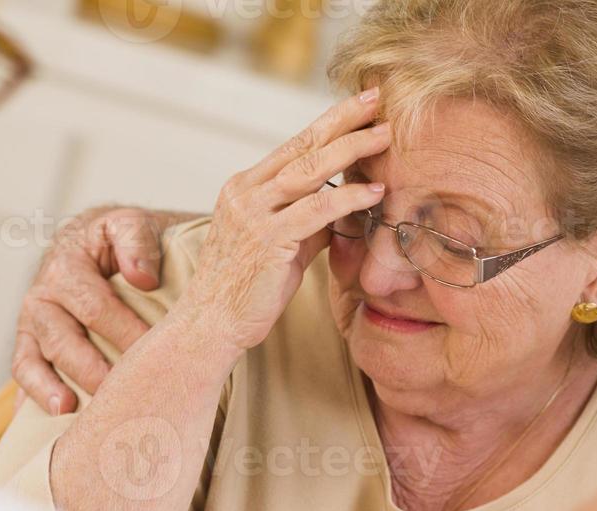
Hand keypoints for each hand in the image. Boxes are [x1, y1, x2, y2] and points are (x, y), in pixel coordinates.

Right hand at [13, 206, 179, 413]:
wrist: (103, 244)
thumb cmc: (123, 241)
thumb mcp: (132, 225)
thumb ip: (137, 241)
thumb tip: (142, 278)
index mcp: (67, 266)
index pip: (95, 307)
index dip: (125, 332)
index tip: (156, 356)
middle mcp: (42, 296)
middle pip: (62, 340)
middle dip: (93, 370)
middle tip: (124, 396)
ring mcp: (32, 324)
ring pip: (34, 360)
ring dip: (51, 389)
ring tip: (70, 411)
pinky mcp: (30, 347)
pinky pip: (24, 374)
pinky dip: (31, 398)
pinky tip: (49, 424)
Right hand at [177, 88, 389, 352]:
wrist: (211, 324)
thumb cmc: (247, 289)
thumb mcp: (279, 245)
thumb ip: (307, 221)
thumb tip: (343, 207)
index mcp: (244, 187)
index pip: (294, 145)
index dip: (329, 123)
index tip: (360, 105)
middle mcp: (246, 192)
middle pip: (303, 145)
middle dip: (343, 120)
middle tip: (378, 100)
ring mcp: (254, 214)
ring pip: (311, 170)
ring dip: (352, 149)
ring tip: (385, 136)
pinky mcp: (267, 240)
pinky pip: (317, 210)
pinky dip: (349, 198)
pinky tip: (375, 191)